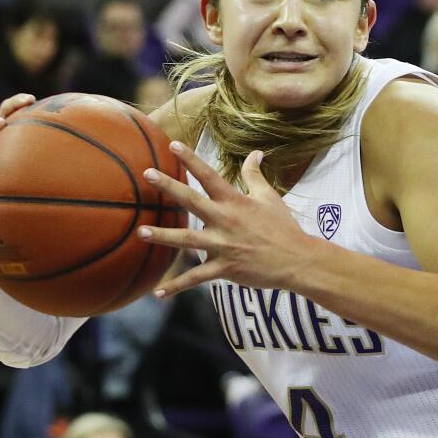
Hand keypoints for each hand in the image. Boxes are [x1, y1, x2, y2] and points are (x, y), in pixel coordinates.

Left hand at [138, 144, 321, 296]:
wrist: (296, 259)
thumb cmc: (283, 227)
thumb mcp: (270, 197)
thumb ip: (255, 175)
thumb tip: (256, 152)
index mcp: (235, 202)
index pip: (210, 176)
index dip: (191, 159)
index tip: (173, 144)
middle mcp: (225, 220)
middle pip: (192, 201)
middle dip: (168, 186)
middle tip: (147, 173)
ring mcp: (223, 245)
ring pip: (186, 240)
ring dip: (163, 236)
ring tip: (140, 232)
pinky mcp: (224, 268)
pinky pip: (196, 279)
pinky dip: (176, 286)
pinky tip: (158, 293)